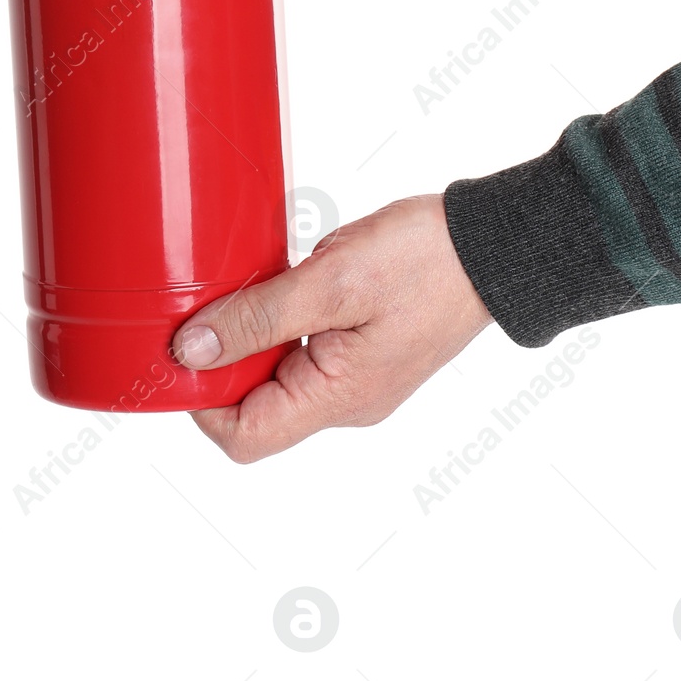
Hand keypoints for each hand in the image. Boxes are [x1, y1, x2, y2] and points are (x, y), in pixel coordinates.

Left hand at [173, 195, 493, 461]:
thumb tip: (191, 351)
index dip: (201, 398)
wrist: (495, 244)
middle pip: (256, 406)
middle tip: (217, 298)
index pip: (243, 436)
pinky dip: (284, 322)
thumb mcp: (333, 280)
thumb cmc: (426, 260)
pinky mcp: (367, 352)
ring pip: (279, 376)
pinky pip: (307, 352)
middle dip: (226, 357)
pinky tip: (288, 282)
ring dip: (256, 334)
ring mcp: (360, 379)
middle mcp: (347, 402)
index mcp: (339, 398)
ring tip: (257, 283)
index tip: (185, 344)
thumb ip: (258, 318)